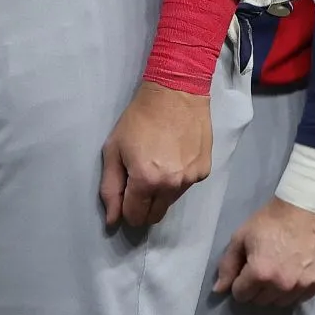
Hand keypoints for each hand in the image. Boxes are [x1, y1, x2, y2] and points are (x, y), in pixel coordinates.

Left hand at [100, 80, 212, 228]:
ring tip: (157, 163)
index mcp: (146, 181)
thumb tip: (113, 220)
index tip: (125, 193)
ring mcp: (191, 180)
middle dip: (143, 206)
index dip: (125, 208)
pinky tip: (174, 156)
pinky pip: (186, 186)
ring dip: (161, 192)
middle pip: (154, 216)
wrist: (176, 94)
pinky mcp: (204, 171)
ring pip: (171, 202)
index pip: (134, 216)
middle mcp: (172, 186)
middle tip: (138, 181)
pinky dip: (177, 179)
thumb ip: (110, 188)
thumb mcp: (114, 150)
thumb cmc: (139, 119)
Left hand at [213, 196, 314, 307]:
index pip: (241, 295)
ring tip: (276, 271)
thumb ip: (228, 265)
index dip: (239, 283)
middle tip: (260, 269)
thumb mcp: (241, 238)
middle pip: (260, 301)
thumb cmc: (269, 221)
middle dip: (255, 288)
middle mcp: (282, 285)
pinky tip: (292, 273)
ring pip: (280, 303)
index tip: (244, 270)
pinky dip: (293, 291)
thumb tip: (219, 290)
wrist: (304, 208)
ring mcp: (303, 286)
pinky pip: (300, 298)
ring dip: (274, 292)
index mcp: (260, 273)